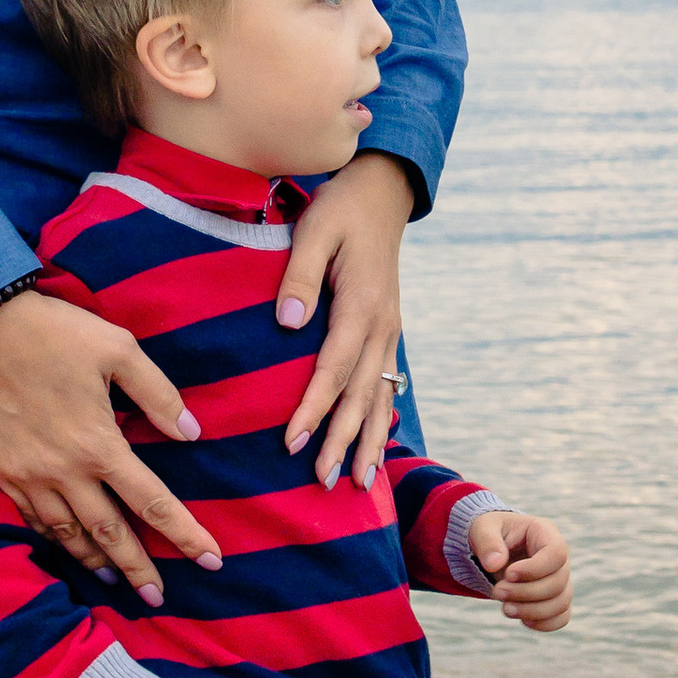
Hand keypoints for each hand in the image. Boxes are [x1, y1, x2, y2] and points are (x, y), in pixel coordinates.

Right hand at [0, 289, 219, 606]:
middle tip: (159, 598)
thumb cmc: (55, 331)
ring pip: (68, 534)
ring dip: (95, 561)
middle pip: (110, 534)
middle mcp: (64, 470)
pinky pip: (32, 518)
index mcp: (99, 444)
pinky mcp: (1, 470)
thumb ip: (159, 395)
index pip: (151, 502)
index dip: (184, 534)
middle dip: (139, 570)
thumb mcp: (119, 350)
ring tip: (115, 580)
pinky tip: (68, 545)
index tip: (211, 560)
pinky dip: (54, 538)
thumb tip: (192, 434)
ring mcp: (28, 475)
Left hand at [275, 151, 414, 491]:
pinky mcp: (387, 335)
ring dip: (369, 442)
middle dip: (342, 440)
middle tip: (321, 480)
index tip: (292, 439)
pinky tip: (374, 450)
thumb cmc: (340, 209)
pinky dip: (380, 421)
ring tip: (358, 483)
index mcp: (362, 304)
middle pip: (361, 394)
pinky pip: (385, 387)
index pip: (335, 367)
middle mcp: (382, 326)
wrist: (382, 194)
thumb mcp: (314, 230)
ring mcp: (389, 333)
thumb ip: (298, 275)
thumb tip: (287, 321)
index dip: (314, 407)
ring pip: (379, 397)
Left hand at [465, 509, 570, 632]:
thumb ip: (487, 543)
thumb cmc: (489, 533)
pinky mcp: (555, 598)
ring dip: (533, 611)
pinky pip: (561, 617)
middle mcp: (559, 557)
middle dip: (526, 593)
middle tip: (497, 591)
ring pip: (561, 602)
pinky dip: (544, 624)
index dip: (535, 569)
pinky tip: (522, 620)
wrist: (492, 550)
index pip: (556, 553)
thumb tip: (494, 564)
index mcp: (545, 533)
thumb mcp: (482, 529)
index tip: (508, 574)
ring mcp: (560, 579)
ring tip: (505, 609)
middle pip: (558, 582)